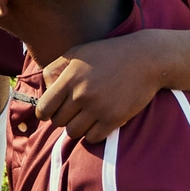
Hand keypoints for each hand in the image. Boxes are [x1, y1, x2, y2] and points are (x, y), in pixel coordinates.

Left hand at [26, 32, 171, 142]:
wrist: (145, 59)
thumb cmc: (109, 54)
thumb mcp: (78, 52)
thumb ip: (55, 68)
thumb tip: (45, 89)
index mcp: (70, 78)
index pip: (44, 108)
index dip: (45, 113)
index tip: (52, 111)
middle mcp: (81, 94)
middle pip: (58, 122)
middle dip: (63, 118)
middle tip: (74, 111)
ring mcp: (98, 108)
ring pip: (74, 132)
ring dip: (78, 127)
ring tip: (86, 117)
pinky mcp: (114, 119)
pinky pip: (93, 138)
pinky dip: (93, 133)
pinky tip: (99, 122)